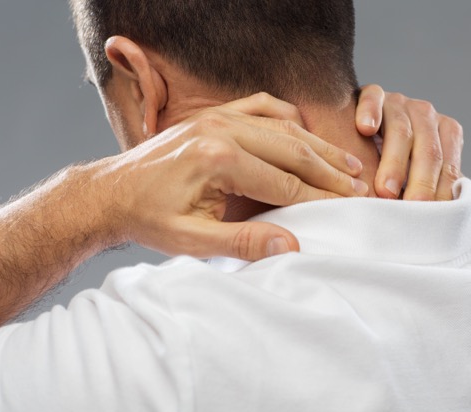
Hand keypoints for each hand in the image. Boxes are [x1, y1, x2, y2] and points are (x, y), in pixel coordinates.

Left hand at [100, 93, 366, 260]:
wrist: (111, 193)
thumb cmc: (149, 219)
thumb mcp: (192, 241)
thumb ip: (243, 242)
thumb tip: (291, 244)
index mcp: (218, 159)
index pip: (285, 182)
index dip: (321, 198)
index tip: (349, 207)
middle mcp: (222, 128)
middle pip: (292, 150)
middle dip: (329, 171)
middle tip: (360, 186)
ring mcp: (218, 115)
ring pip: (284, 127)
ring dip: (317, 146)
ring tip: (346, 163)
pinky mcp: (214, 113)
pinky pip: (262, 107)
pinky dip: (289, 120)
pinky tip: (305, 133)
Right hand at [354, 84, 470, 224]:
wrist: (360, 139)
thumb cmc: (398, 170)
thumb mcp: (431, 183)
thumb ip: (466, 197)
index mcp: (446, 134)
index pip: (447, 166)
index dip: (439, 192)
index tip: (430, 217)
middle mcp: (426, 115)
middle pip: (427, 149)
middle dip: (419, 181)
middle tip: (411, 208)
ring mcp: (399, 102)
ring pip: (401, 128)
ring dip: (393, 160)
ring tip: (384, 190)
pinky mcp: (372, 94)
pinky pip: (373, 98)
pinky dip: (371, 112)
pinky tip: (365, 128)